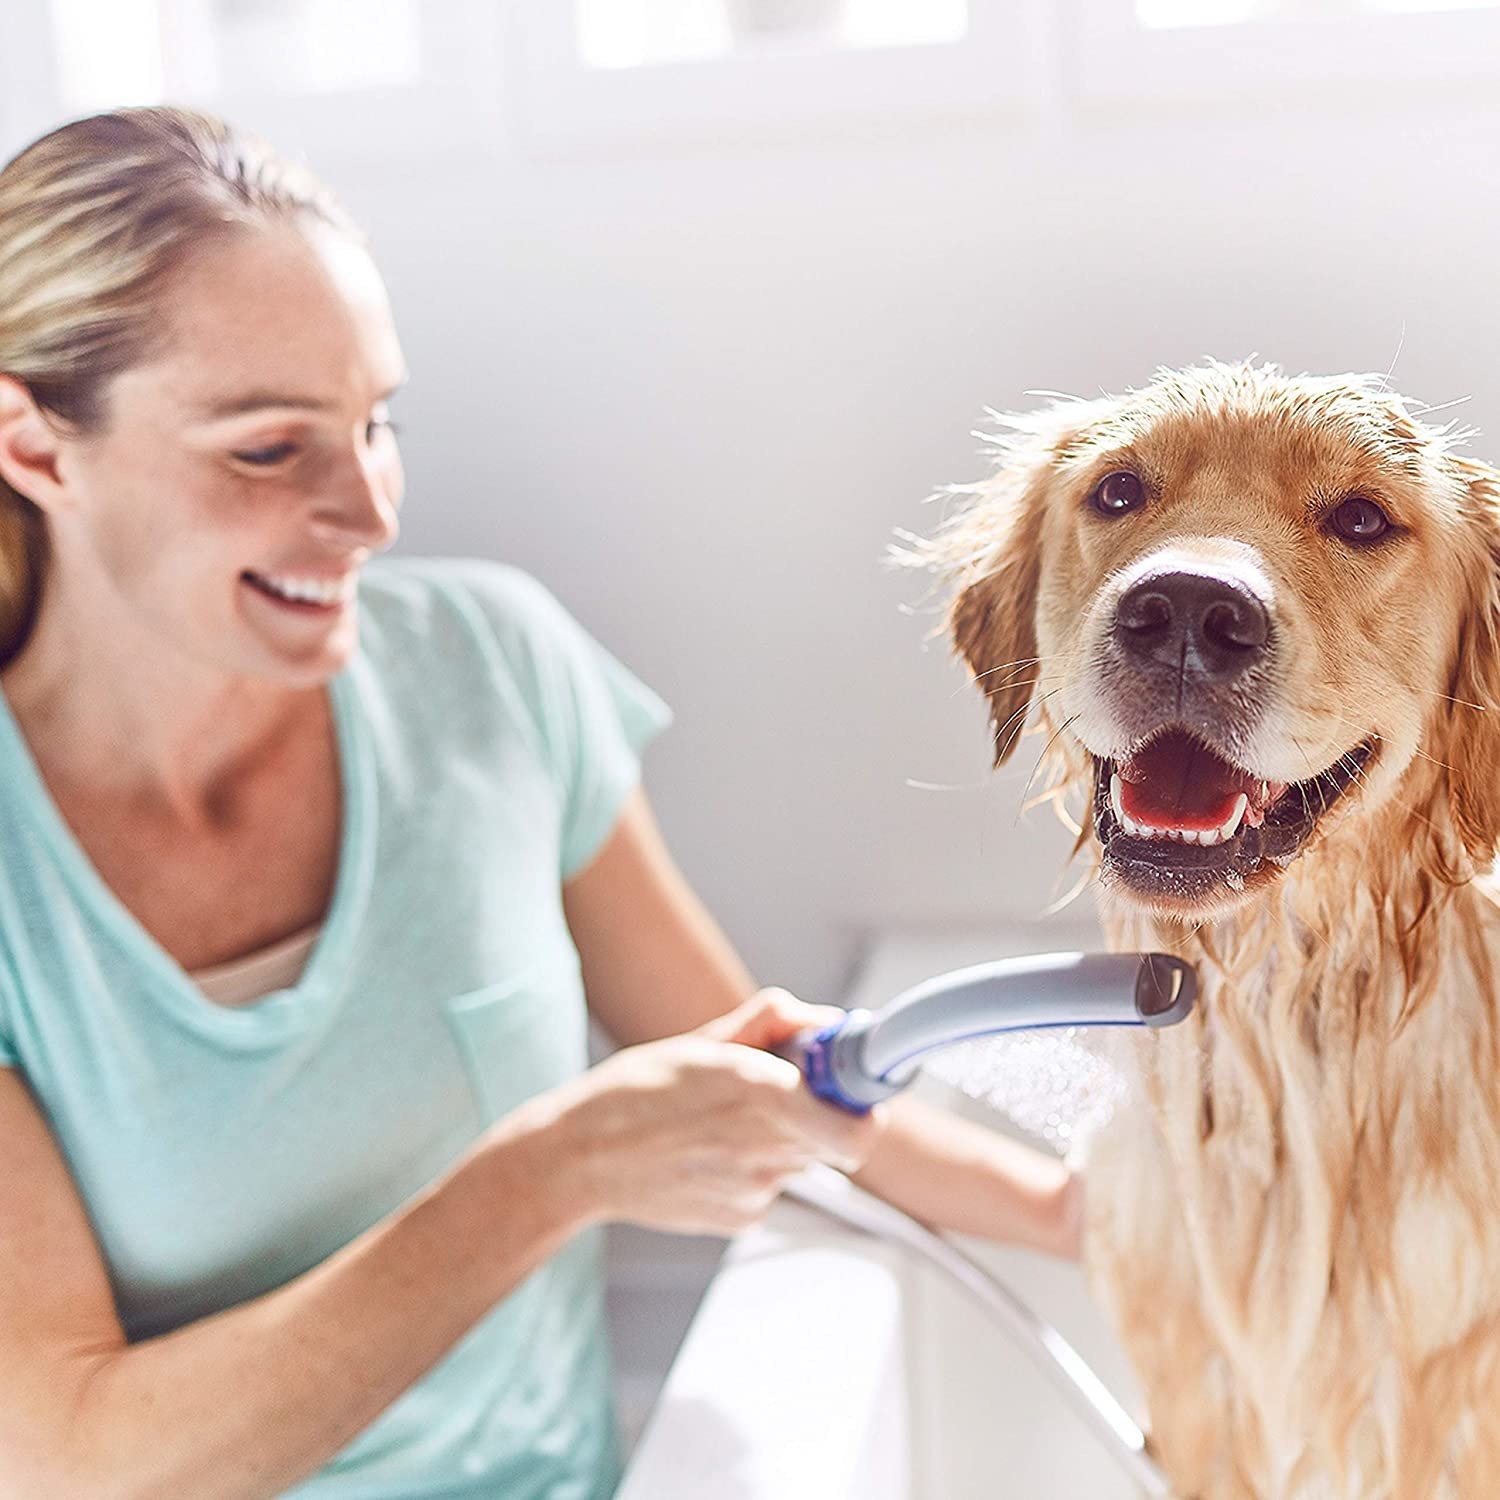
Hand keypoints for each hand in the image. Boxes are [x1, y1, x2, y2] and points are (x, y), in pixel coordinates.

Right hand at [552, 988, 879, 1235]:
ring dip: (780, 1137)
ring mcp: (753, 1190)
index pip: (857, 1127)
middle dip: (817, 1109)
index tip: (856, 1083)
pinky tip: (708, 1154)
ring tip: (722, 1122)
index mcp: (757, 1093)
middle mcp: (762, 1148)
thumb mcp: (702, 1041)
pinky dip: (753, 1168)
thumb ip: (772, 1023)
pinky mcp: (741, 1219)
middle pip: (834, 1136)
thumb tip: (823, 1021)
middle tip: (778, 1089)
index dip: (867, 1105)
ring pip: (800, 1158)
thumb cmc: (634, 1093)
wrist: (580, 1161)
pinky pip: (771, 1186)